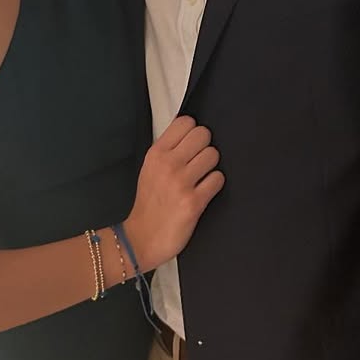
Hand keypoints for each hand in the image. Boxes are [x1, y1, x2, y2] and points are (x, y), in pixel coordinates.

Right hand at [125, 116, 223, 270]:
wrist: (141, 237)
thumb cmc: (148, 203)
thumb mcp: (149, 168)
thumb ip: (167, 149)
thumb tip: (190, 129)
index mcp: (156, 154)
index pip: (186, 122)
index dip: (193, 131)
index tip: (191, 143)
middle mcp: (168, 165)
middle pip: (203, 134)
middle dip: (204, 147)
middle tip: (198, 161)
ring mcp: (181, 183)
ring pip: (213, 155)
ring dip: (211, 166)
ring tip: (201, 177)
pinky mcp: (194, 202)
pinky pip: (218, 179)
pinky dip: (214, 184)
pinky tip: (204, 191)